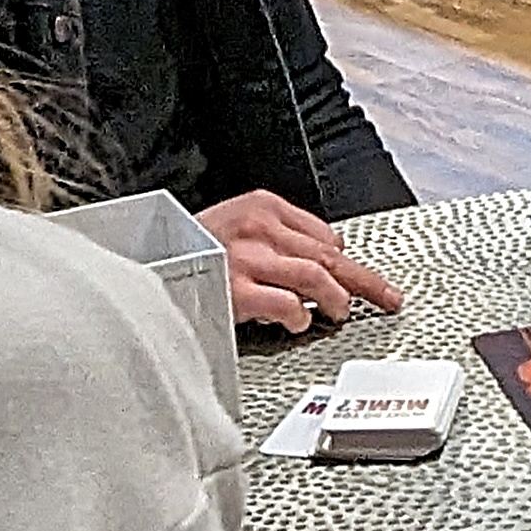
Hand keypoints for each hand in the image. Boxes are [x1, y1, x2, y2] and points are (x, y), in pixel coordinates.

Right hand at [201, 191, 406, 332]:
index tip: (358, 276)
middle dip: (364, 279)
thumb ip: (274, 236)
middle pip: (329, 254)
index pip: (322, 232)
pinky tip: (300, 323)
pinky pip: (287, 303)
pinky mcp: (236, 290)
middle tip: (387, 297)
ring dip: (338, 298)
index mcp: (262, 207)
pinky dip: (301, 315)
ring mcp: (247, 259)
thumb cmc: (186, 247)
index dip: (345, 258)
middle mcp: (259, 228)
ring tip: (342, 313)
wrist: (143, 260)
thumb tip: (323, 252)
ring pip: (316, 275)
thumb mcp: (234, 224)